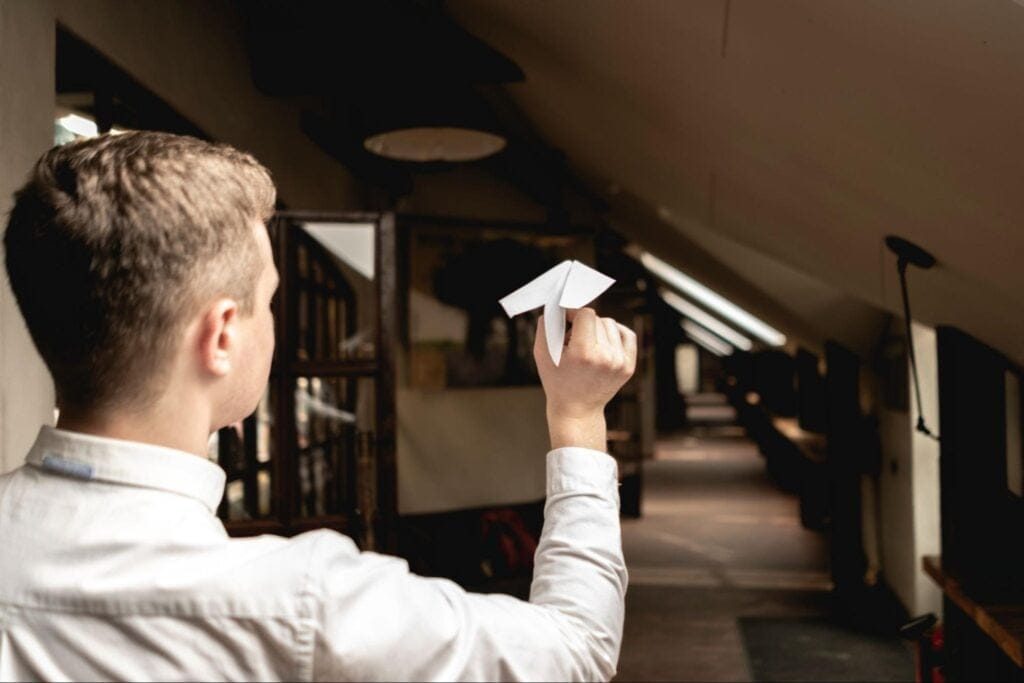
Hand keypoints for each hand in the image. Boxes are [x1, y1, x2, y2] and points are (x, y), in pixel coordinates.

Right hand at [535, 308, 636, 450]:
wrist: (577, 410)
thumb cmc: (557, 381)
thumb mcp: (541, 353)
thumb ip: (547, 324)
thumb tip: (559, 305)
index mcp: (584, 353)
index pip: (586, 313)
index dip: (574, 312)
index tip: (567, 319)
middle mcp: (606, 357)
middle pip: (598, 319)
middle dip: (583, 325)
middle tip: (572, 341)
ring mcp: (620, 362)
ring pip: (611, 324)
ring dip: (597, 329)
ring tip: (585, 346)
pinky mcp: (628, 366)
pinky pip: (626, 334)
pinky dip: (615, 332)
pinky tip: (603, 341)